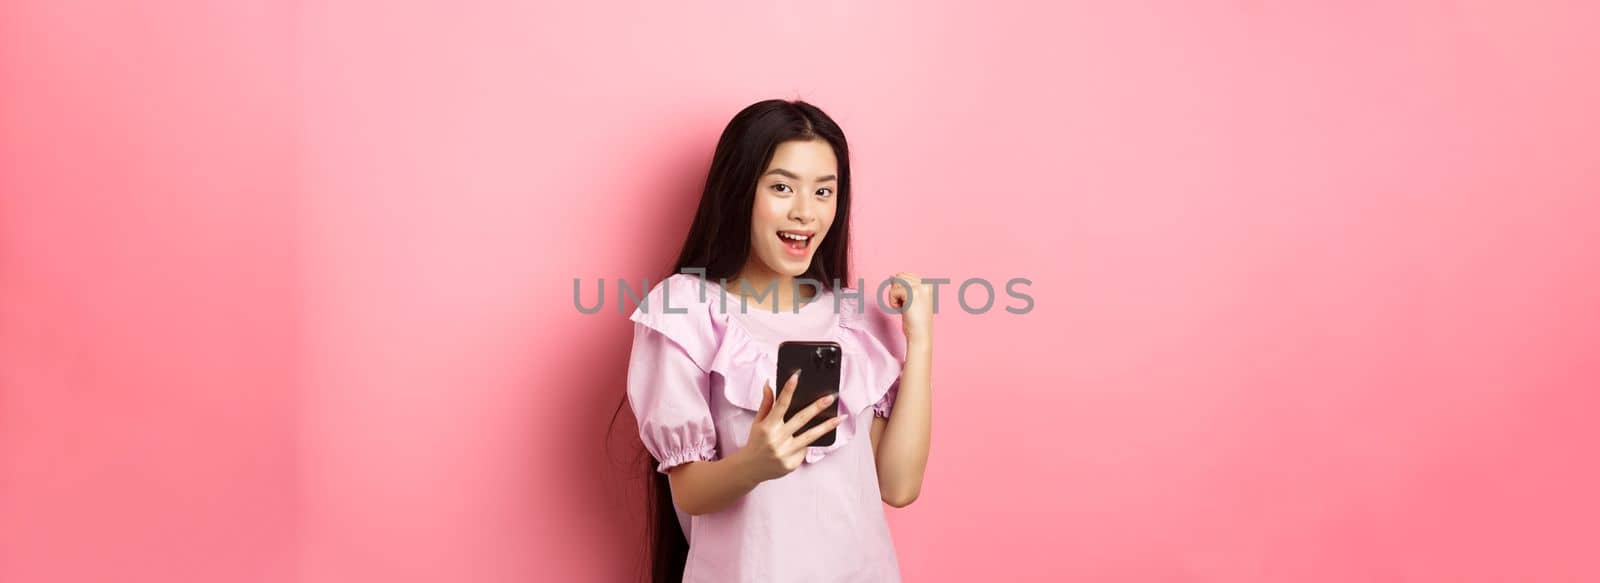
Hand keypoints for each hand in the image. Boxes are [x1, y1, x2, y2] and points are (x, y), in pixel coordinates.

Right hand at [731, 370, 842, 484]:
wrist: (750, 468)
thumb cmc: (756, 442)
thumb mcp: (758, 422)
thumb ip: (766, 403)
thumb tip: (769, 384)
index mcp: (767, 426)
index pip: (780, 404)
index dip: (788, 389)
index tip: (797, 376)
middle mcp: (777, 439)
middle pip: (801, 419)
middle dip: (817, 407)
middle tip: (830, 397)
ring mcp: (785, 453)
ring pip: (810, 436)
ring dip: (827, 426)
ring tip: (840, 418)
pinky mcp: (792, 464)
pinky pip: (804, 450)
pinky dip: (806, 444)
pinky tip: (806, 441)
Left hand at [886, 272, 933, 342]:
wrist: (920, 335)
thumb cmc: (915, 321)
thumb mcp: (912, 300)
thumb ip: (905, 287)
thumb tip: (891, 276)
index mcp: (928, 285)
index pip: (905, 275)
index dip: (900, 289)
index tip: (908, 303)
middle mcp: (926, 284)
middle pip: (899, 277)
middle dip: (897, 292)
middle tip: (906, 306)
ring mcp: (920, 287)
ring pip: (895, 283)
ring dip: (895, 297)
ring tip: (904, 308)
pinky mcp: (912, 293)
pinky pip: (892, 292)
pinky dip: (893, 303)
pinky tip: (902, 311)